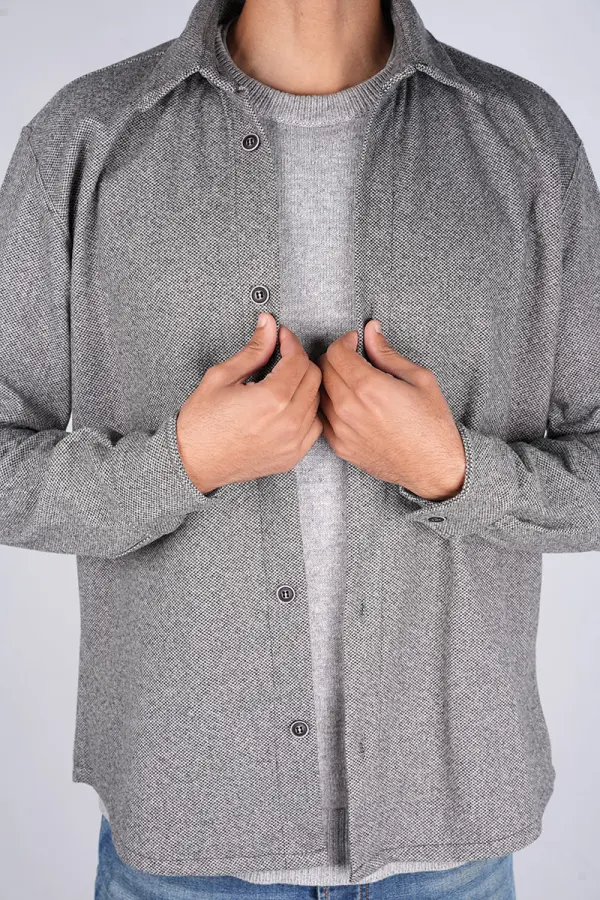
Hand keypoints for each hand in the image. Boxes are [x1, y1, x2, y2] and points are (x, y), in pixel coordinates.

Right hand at [176, 314, 322, 493]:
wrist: (194, 463)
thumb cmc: (202, 423)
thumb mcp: (222, 377)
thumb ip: (253, 350)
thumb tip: (268, 324)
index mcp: (272, 399)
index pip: (299, 360)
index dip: (291, 342)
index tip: (282, 336)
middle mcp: (289, 422)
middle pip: (313, 378)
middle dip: (299, 361)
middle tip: (282, 356)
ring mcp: (294, 442)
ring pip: (316, 401)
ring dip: (304, 386)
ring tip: (282, 381)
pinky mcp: (293, 456)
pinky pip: (314, 426)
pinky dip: (306, 412)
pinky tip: (287, 406)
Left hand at [317, 319, 465, 499]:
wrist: (433, 467)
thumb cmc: (431, 423)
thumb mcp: (418, 379)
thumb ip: (387, 353)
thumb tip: (371, 330)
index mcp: (369, 388)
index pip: (335, 353)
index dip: (345, 341)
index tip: (355, 342)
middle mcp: (349, 409)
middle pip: (323, 370)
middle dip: (336, 358)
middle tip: (353, 359)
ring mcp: (341, 430)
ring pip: (319, 393)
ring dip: (330, 381)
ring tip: (351, 381)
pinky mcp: (340, 446)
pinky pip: (322, 417)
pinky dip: (330, 405)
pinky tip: (350, 404)